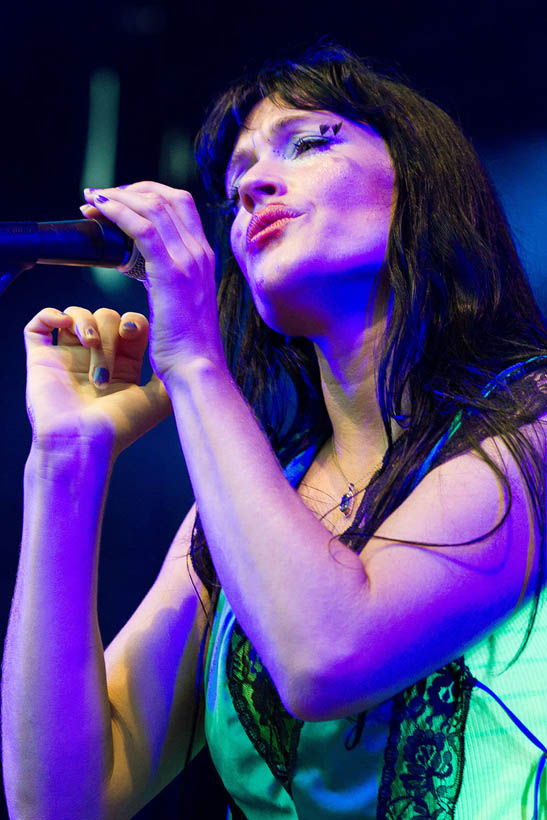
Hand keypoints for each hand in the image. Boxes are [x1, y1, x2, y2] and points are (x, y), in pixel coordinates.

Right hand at [25, 306, 170, 456]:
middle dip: (109, 335)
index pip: (131, 324)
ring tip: (88, 344)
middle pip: (106, 317)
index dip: (134, 321)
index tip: (132, 332)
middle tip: (105, 371)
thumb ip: (171, 375)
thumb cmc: (120, 424)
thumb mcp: (158, 400)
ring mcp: (68, 357)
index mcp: (125, 365)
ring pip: (76, 314)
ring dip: (85, 323)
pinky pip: (39, 324)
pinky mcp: (41, 359)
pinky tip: (63, 324)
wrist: (81, 441)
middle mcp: (96, 358)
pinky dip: (50, 315)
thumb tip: (183, 352)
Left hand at [81, 183, 225, 384]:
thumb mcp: (180, 301)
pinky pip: (142, 229)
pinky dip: (118, 212)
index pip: (181, 204)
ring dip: (117, 197)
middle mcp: (200, 252)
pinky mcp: (172, 273)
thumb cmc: (185, 345)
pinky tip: (99, 211)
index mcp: (204, 256)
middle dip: (130, 189)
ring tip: (92, 201)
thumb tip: (140, 265)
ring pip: (153, 206)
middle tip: (101, 197)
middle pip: (167, 196)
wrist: (197, 367)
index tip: (120, 200)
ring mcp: (189, 260)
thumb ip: (167, 277)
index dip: (147, 193)